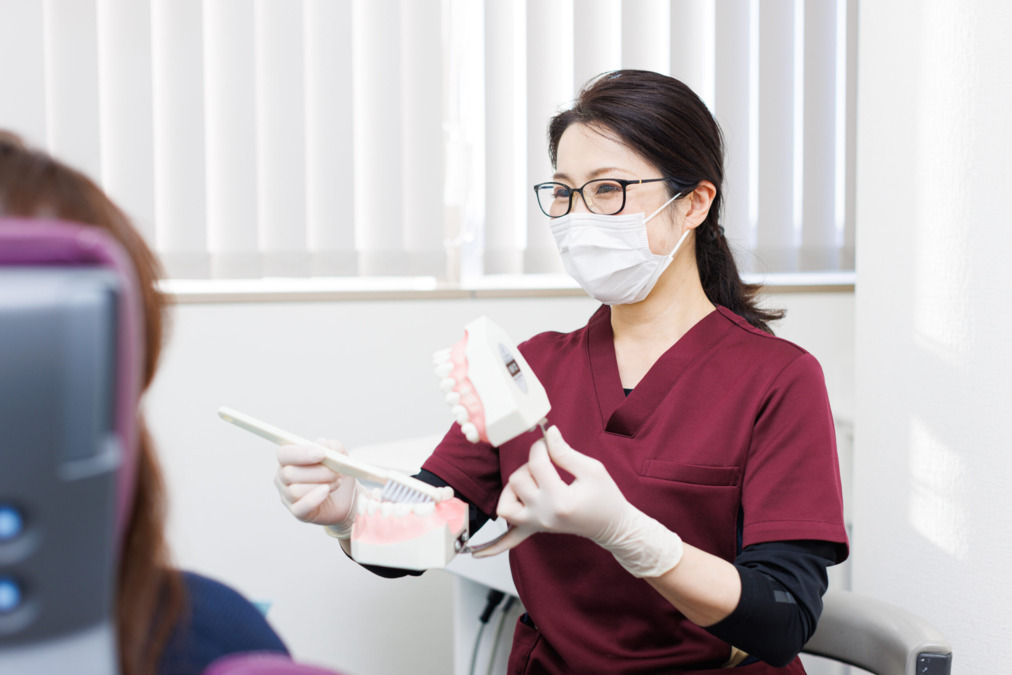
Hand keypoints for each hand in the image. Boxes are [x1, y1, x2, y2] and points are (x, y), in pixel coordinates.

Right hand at [274, 438, 357, 528]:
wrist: (346, 497)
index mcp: (289, 459)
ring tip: (336, 482)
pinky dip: (314, 499)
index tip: (321, 454)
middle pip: (289, 473)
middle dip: (317, 471)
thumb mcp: (340, 457)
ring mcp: (287, 496)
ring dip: (321, 485)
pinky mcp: (297, 511)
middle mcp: (283, 477)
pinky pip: (300, 507)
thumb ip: (332, 447)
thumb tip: (322, 443)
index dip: (301, 453)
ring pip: (295, 490)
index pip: (284, 454)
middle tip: (336, 472)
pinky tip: (325, 492)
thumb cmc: (336, 473)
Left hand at [474, 426, 682, 577]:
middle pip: (518, 479)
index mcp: (560, 500)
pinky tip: (475, 553)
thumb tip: (547, 433)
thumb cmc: (606, 497)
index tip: (550, 443)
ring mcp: (537, 525)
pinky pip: (509, 541)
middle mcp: (544, 515)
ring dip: (514, 488)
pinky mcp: (535, 530)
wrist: (612, 526)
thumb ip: (566, 452)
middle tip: (549, 463)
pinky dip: (492, 547)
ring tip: (533, 481)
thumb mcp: (592, 469)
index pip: (537, 463)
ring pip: (505, 504)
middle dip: (531, 464)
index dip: (542, 446)